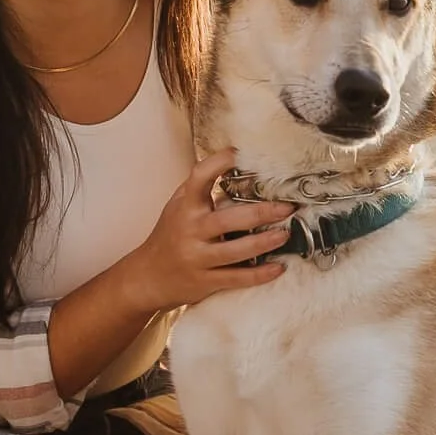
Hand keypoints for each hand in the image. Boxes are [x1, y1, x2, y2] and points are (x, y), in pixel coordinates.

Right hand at [120, 149, 296, 312]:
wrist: (148, 276)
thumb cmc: (170, 235)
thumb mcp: (178, 206)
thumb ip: (201, 190)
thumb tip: (235, 165)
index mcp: (185, 206)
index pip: (200, 176)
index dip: (220, 162)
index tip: (241, 153)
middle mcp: (191, 230)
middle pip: (230, 219)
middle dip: (263, 212)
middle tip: (287, 208)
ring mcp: (198, 257)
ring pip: (237, 251)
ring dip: (266, 242)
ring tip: (285, 234)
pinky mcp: (205, 281)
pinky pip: (237, 278)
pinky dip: (260, 274)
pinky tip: (278, 267)